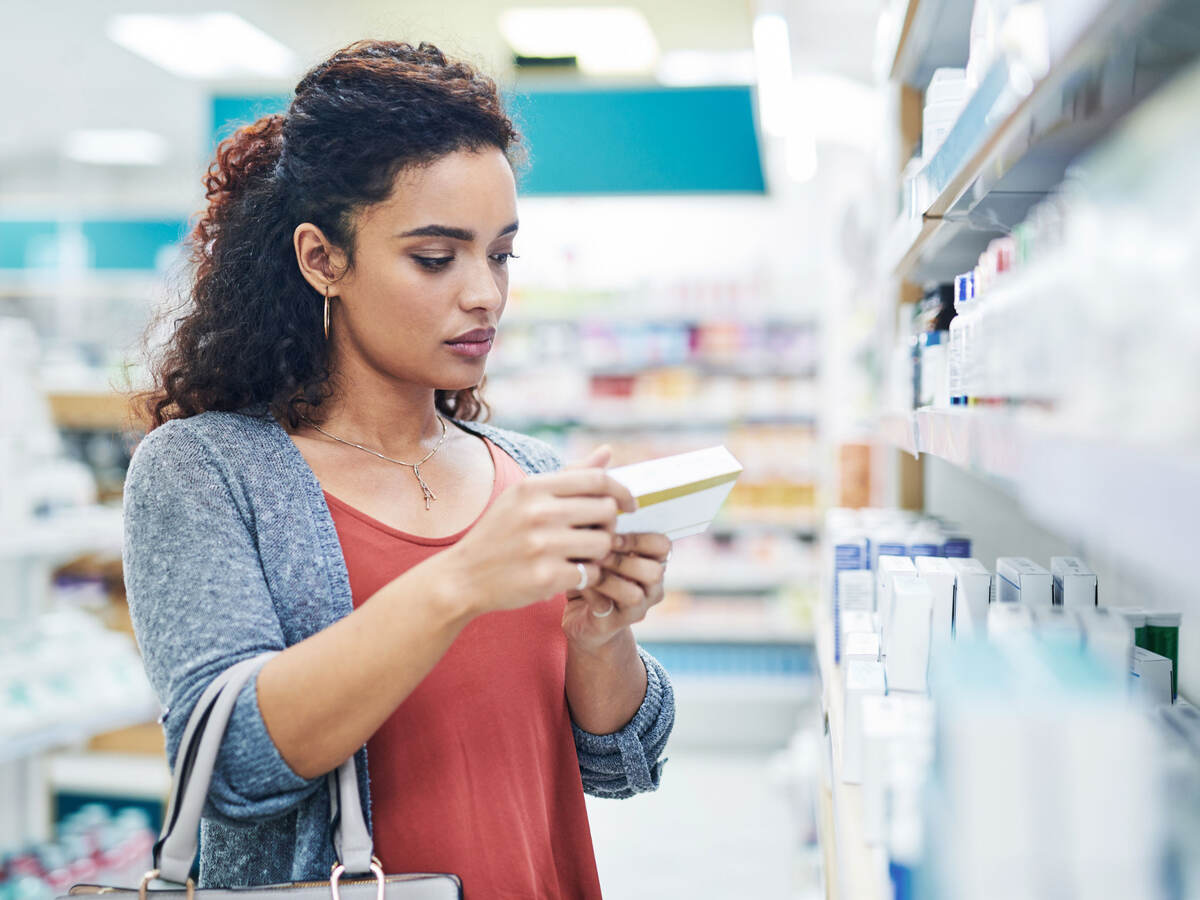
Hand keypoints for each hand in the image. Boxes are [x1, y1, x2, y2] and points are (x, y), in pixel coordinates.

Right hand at [440, 446, 635, 615]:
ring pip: (603, 543)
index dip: (622, 492)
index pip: (597, 479)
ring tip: (582, 556)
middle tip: (598, 535)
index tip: (629, 506)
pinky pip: (590, 572)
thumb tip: (607, 451)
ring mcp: (541, 545)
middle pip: (607, 511)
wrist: (462, 577)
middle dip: (609, 525)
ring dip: (600, 553)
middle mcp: (538, 512)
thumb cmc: (499, 535)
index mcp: (533, 487)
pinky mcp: (545, 577)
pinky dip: (587, 576)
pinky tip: (571, 575)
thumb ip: (569, 476)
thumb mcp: (524, 497)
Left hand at [561, 531, 671, 653]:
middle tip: (600, 551)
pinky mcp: (614, 625)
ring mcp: (636, 610)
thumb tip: (592, 506)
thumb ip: (602, 530)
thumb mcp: (599, 548)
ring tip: (590, 566)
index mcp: (653, 563)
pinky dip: (591, 591)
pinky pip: (607, 607)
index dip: (639, 538)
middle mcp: (651, 588)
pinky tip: (579, 580)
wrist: (582, 618)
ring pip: (635, 594)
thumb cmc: (592, 573)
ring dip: (609, 577)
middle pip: (655, 572)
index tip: (612, 534)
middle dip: (624, 559)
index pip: (663, 546)